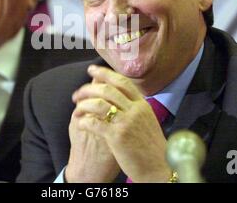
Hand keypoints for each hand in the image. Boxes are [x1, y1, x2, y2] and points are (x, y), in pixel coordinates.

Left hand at [73, 65, 171, 181]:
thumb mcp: (147, 121)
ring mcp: (126, 122)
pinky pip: (95, 122)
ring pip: (99, 103)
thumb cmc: (152, 148)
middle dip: (88, 88)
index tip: (92, 70)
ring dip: (84, 104)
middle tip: (77, 93)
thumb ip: (135, 108)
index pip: (122, 81)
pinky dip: (84, 120)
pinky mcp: (117, 136)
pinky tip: (81, 123)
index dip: (105, 73)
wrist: (159, 168)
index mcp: (142, 105)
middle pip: (107, 89)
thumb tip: (122, 97)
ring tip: (76, 108)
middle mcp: (135, 110)